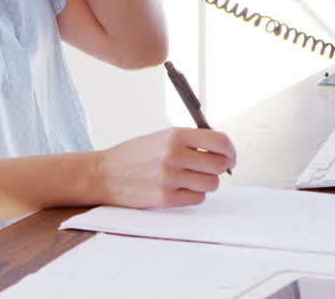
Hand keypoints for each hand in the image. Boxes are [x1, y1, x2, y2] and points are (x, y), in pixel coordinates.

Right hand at [95, 128, 236, 207]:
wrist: (104, 173)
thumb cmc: (135, 154)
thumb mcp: (162, 137)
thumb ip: (190, 141)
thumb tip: (222, 149)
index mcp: (175, 135)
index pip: (220, 141)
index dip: (230, 150)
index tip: (229, 156)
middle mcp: (173, 155)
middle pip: (219, 165)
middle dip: (220, 168)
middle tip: (212, 169)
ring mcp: (169, 178)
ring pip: (211, 184)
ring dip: (206, 183)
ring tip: (192, 179)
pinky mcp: (164, 198)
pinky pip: (197, 199)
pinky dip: (194, 195)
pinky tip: (182, 189)